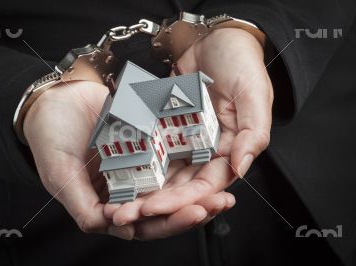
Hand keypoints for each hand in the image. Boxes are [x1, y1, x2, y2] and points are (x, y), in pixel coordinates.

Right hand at [23, 78, 231, 238]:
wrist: (55, 97)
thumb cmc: (50, 136)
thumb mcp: (60, 174)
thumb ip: (82, 205)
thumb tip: (109, 226)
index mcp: (108, 203)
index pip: (143, 224)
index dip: (168, 223)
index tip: (192, 213)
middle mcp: (128, 189)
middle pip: (165, 208)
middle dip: (193, 209)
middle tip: (219, 204)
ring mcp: (139, 166)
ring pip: (173, 185)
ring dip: (199, 189)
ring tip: (223, 190)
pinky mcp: (147, 143)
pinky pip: (171, 154)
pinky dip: (189, 159)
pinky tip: (210, 158)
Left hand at [108, 28, 272, 235]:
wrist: (215, 36)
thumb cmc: (241, 62)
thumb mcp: (254, 94)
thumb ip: (253, 133)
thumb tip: (240, 169)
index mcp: (230, 149)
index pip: (207, 185)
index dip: (182, 200)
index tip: (155, 209)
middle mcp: (206, 151)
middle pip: (181, 185)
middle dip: (156, 203)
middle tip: (127, 214)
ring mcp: (184, 140)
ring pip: (164, 173)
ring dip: (143, 190)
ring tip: (120, 203)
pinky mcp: (167, 127)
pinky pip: (152, 148)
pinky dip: (137, 162)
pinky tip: (119, 173)